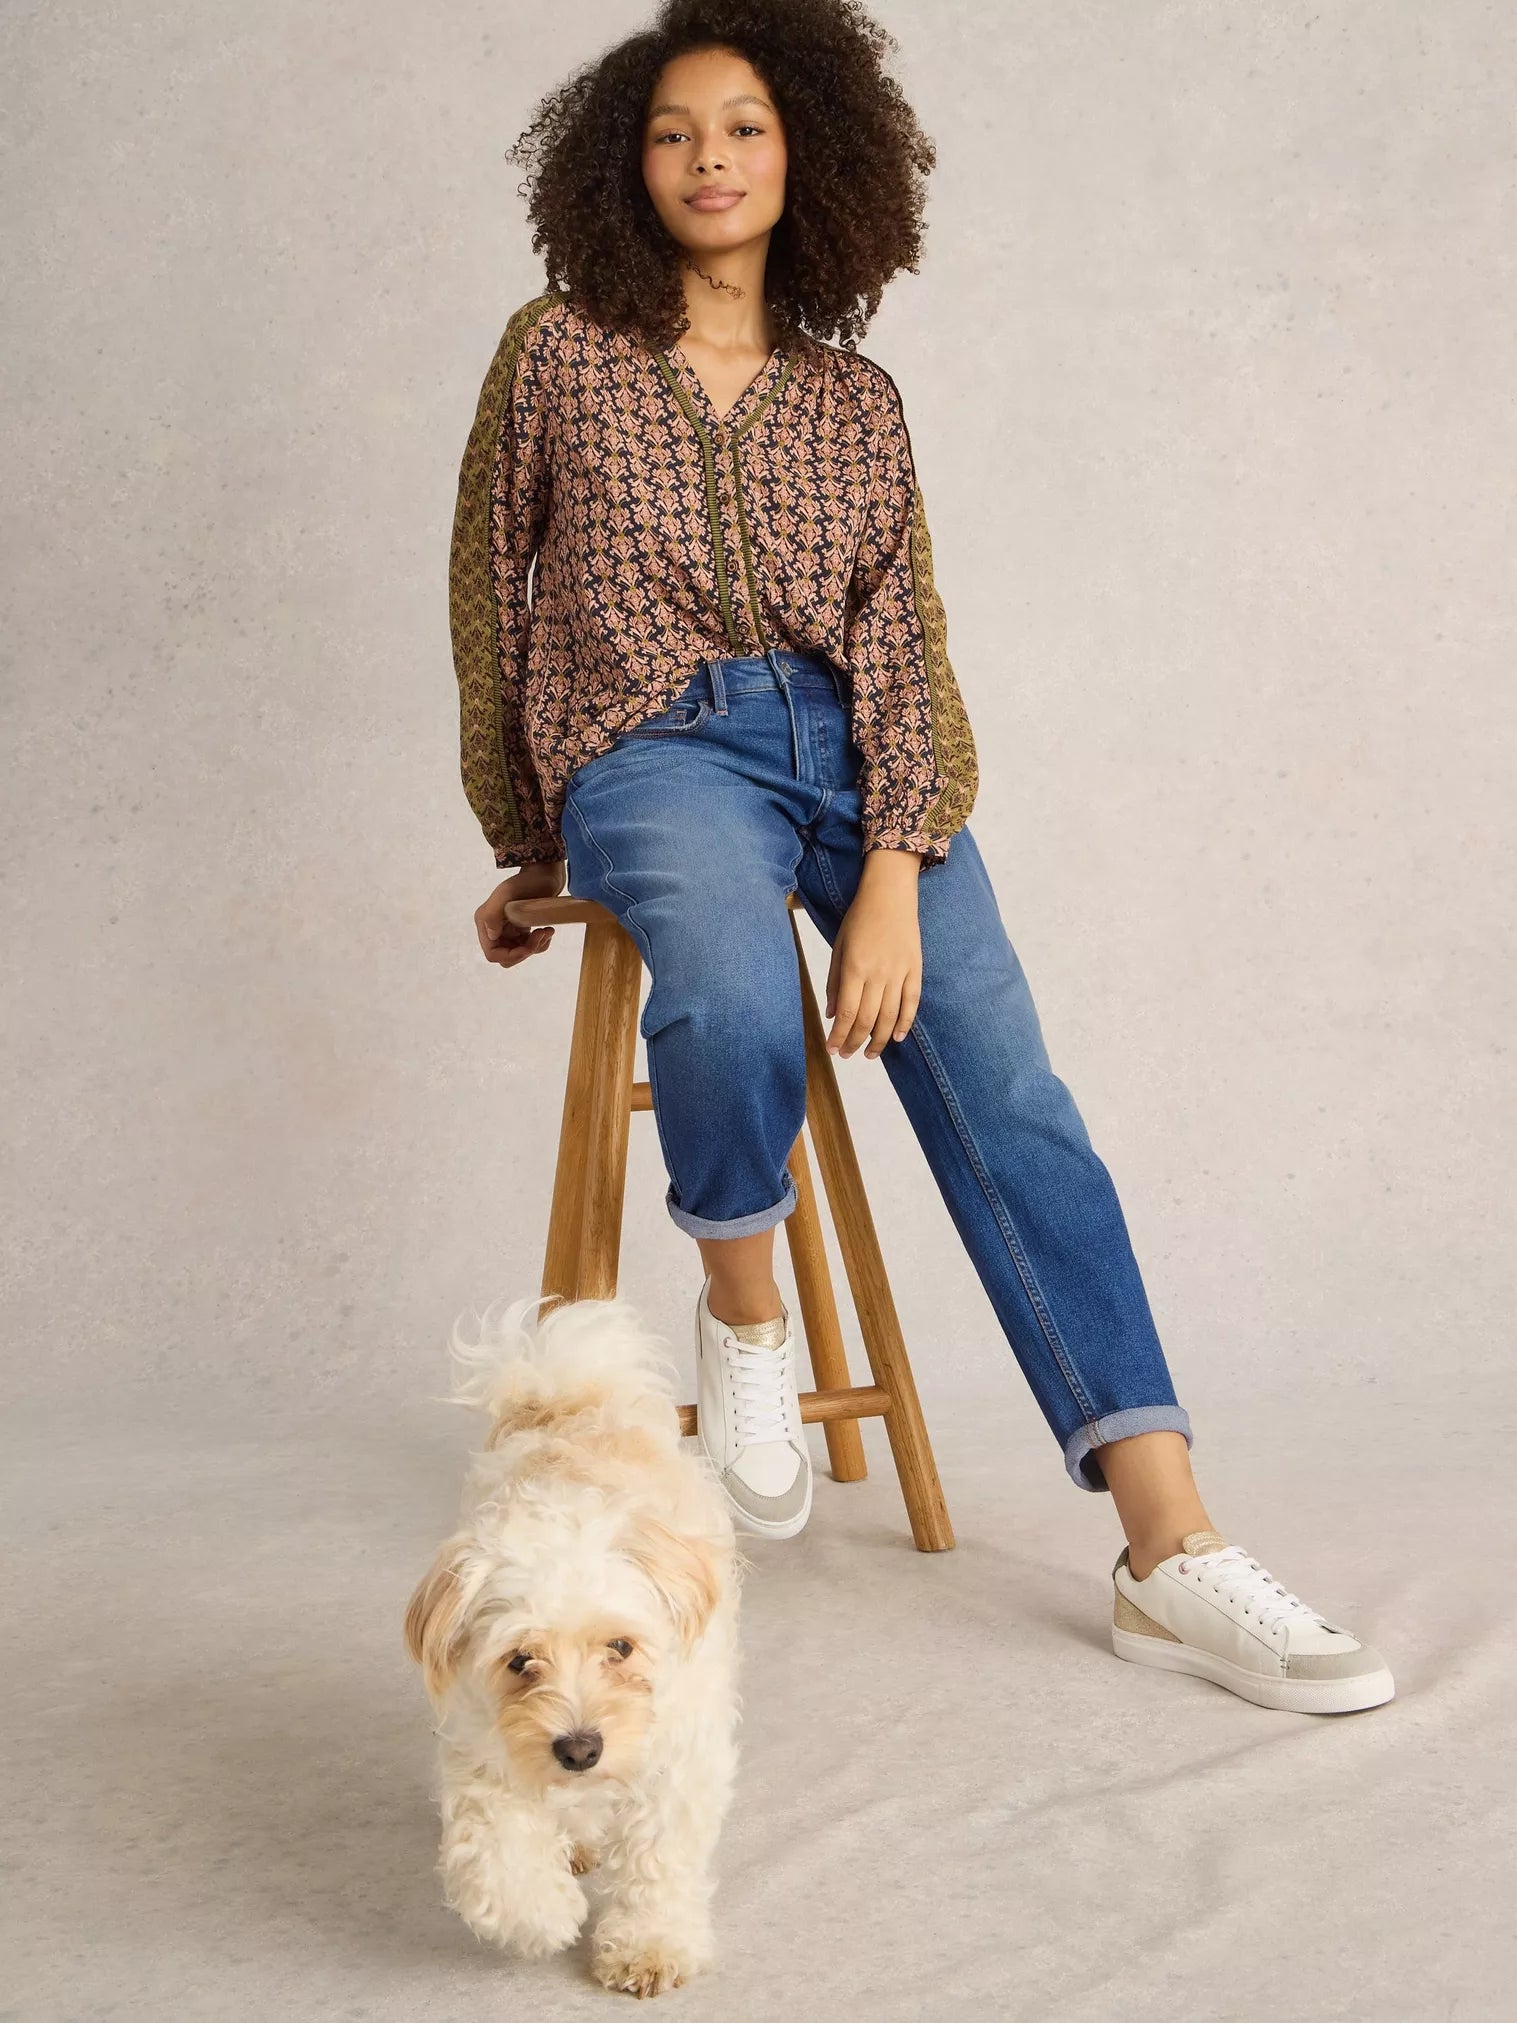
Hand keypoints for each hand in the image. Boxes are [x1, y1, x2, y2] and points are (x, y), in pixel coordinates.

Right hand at [475, 859, 566, 967]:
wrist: (544, 874)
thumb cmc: (525, 881)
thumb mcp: (506, 894)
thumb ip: (492, 914)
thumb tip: (491, 935)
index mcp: (485, 923)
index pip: (492, 954)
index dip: (511, 956)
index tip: (528, 948)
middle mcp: (494, 929)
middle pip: (507, 957)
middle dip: (525, 951)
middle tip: (540, 935)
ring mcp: (508, 930)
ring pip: (519, 954)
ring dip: (536, 946)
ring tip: (546, 931)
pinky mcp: (521, 930)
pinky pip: (529, 948)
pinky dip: (540, 943)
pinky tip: (547, 930)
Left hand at [825, 849, 922, 1056]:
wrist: (891, 894)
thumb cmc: (860, 918)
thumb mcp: (839, 947)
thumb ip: (835, 982)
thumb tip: (832, 1014)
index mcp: (855, 967)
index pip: (847, 1012)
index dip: (840, 1035)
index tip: (833, 1049)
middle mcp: (878, 973)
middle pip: (867, 1019)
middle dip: (855, 1042)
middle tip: (847, 1055)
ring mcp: (900, 972)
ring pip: (890, 1016)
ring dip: (878, 1040)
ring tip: (869, 1055)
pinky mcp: (916, 969)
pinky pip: (912, 1002)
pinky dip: (905, 1023)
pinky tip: (896, 1037)